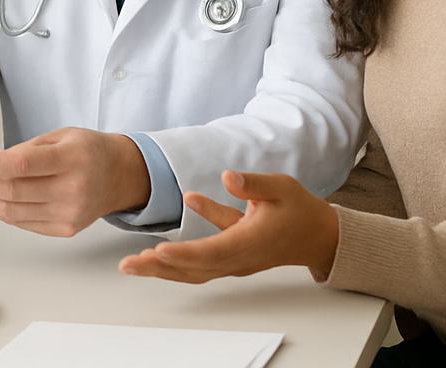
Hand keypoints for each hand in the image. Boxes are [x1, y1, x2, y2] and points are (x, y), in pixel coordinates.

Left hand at [0, 127, 148, 236]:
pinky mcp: (65, 229)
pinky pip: (24, 223)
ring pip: (14, 212)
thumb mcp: (60, 135)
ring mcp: (69, 214)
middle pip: (14, 192)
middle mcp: (73, 190)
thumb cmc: (89, 151)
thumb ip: (26, 149)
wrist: (121, 176)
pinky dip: (1, 213)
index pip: (23, 165)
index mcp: (72, 159)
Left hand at [117, 170, 339, 282]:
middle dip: (160, 267)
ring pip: (193, 270)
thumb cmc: (299, 210)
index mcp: (251, 242)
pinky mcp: (230, 258)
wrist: (317, 236)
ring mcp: (234, 262)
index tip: (158, 251)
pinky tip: (159, 241)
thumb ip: (254, 183)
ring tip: (133, 264)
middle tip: (128, 265)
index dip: (184, 254)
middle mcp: (240, 258)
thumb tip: (227, 176)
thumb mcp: (281, 187)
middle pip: (195, 268)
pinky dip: (178, 256)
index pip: (212, 252)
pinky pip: (200, 261)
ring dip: (162, 269)